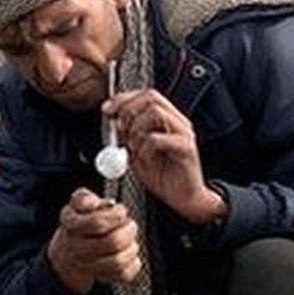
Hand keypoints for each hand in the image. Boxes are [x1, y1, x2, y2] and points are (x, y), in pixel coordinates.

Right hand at [46, 188, 141, 294]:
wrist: (68, 252)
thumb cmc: (80, 222)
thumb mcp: (77, 204)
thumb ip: (83, 198)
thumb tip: (94, 203)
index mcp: (70, 224)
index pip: (97, 223)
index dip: (115, 216)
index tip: (120, 210)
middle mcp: (75, 246)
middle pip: (111, 242)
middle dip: (128, 231)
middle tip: (130, 224)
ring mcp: (87, 264)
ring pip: (118, 261)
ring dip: (131, 247)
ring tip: (131, 239)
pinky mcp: (102, 277)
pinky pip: (123, 274)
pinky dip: (133, 263)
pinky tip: (129, 253)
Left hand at [103, 89, 225, 224]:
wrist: (184, 199)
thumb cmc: (163, 176)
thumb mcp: (136, 152)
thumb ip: (126, 136)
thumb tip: (112, 122)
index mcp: (166, 119)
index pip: (145, 95)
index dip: (123, 98)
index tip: (106, 110)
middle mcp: (177, 122)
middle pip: (151, 97)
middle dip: (128, 110)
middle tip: (120, 130)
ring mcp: (184, 133)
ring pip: (155, 113)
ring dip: (136, 129)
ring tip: (134, 148)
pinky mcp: (186, 148)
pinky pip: (158, 139)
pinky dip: (144, 148)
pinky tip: (145, 160)